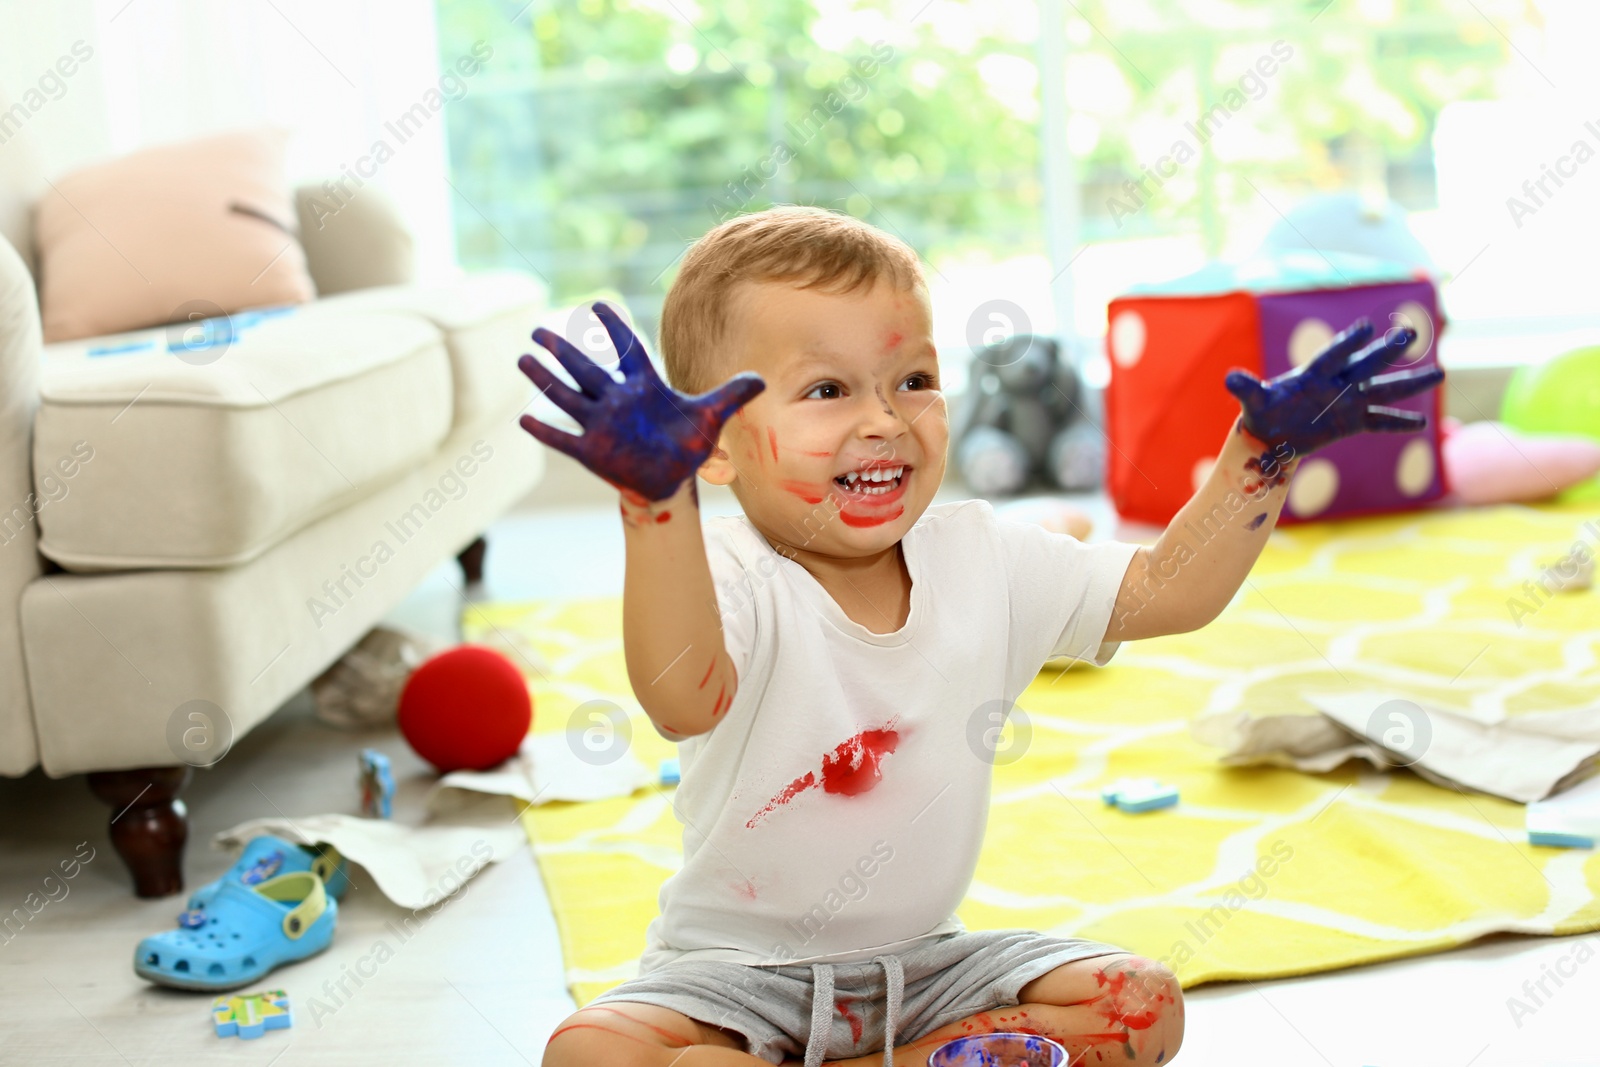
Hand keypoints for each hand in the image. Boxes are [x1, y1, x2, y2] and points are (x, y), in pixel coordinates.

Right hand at [517, 304, 764, 500]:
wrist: (671, 480)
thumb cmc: (687, 445)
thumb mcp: (712, 418)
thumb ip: (733, 394)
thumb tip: (762, 379)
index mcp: (644, 387)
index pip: (627, 351)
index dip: (615, 329)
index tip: (599, 305)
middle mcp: (617, 401)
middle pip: (586, 370)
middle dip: (562, 350)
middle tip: (538, 330)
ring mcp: (601, 425)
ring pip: (568, 398)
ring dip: (546, 380)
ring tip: (522, 358)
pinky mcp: (592, 452)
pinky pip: (564, 439)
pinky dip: (545, 430)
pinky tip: (523, 417)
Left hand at [1225, 318, 1443, 458]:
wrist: (1271, 434)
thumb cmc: (1263, 412)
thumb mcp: (1254, 403)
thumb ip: (1247, 389)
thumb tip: (1230, 378)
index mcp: (1313, 374)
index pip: (1333, 355)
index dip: (1348, 342)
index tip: (1366, 327)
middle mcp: (1336, 383)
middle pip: (1365, 364)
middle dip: (1386, 351)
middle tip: (1411, 333)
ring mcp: (1348, 401)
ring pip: (1384, 389)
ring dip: (1410, 382)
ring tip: (1440, 372)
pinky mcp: (1353, 421)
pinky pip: (1380, 421)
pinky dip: (1398, 422)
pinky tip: (1422, 423)